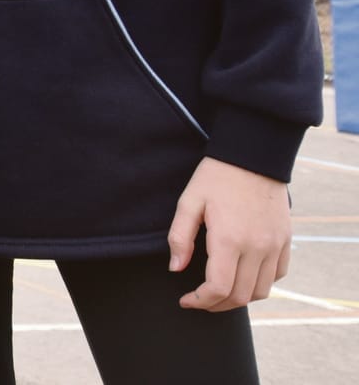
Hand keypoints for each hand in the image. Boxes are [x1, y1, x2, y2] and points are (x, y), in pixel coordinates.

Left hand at [169, 155, 291, 310]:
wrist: (253, 156)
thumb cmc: (216, 177)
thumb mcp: (189, 201)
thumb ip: (180, 237)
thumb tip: (176, 269)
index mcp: (229, 239)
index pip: (218, 288)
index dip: (200, 301)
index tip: (186, 300)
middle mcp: (256, 247)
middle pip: (240, 296)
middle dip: (216, 305)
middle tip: (199, 300)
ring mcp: (275, 246)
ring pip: (261, 291)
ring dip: (239, 298)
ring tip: (219, 291)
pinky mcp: (285, 241)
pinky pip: (277, 275)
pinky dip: (260, 283)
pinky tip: (242, 275)